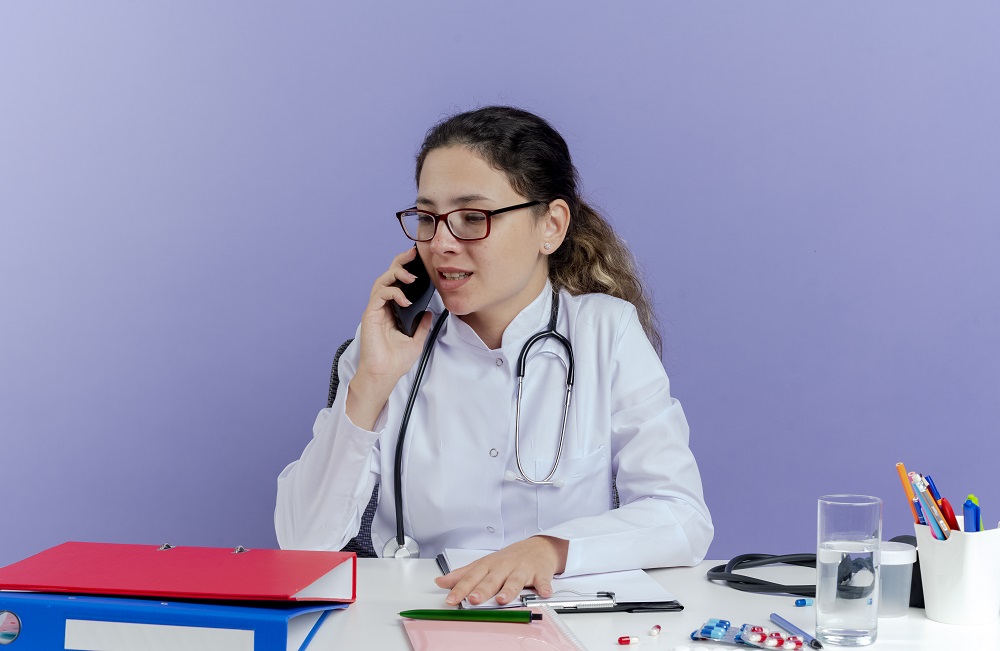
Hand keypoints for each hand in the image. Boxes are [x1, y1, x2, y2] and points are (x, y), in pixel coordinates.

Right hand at [345, 247, 433, 429]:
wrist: (384, 374)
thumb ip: (422, 325)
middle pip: (388, 276)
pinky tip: (405, 301)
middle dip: (400, 262)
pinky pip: (380, 294)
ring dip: (397, 274)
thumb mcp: (417, 340)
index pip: (398, 284)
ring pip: (382, 281)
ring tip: (411, 278)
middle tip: (413, 253)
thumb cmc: (396, 360)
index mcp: (393, 310)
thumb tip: (430, 312)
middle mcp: (383, 307)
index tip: (418, 259)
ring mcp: (376, 309)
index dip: (406, 269)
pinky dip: (393, 293)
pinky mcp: (370, 314)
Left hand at [434, 536, 568, 605]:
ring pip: (515, 580)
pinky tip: (543, 593)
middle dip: (482, 589)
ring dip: (509, 590)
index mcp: (489, 565)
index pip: (472, 577)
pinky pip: (542, 581)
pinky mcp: (540, 573)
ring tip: (502, 599)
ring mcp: (522, 569)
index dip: (460, 588)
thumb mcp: (484, 564)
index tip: (450, 599)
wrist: (538, 547)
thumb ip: (463, 575)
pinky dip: (544, 587)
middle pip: (492, 579)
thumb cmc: (509, 558)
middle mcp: (504, 566)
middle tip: (473, 599)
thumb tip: (440, 582)